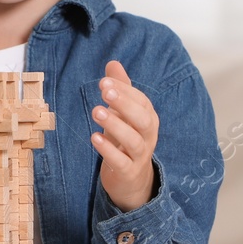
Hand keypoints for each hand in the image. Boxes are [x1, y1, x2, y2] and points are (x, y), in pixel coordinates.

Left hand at [91, 60, 157, 210]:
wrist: (132, 181)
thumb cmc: (126, 141)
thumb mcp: (123, 115)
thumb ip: (120, 90)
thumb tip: (113, 63)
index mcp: (148, 119)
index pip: (141, 101)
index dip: (125, 90)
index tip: (104, 81)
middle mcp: (148, 136)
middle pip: (143, 119)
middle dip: (125, 104)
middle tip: (105, 91)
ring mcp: (140, 156)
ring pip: (134, 140)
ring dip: (115, 125)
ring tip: (96, 111)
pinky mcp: (128, 172)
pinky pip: (122, 162)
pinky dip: (109, 150)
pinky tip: (95, 138)